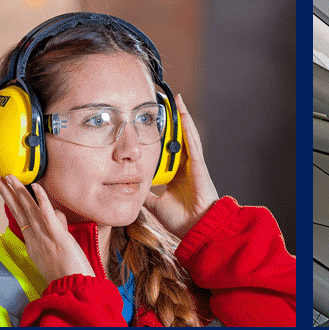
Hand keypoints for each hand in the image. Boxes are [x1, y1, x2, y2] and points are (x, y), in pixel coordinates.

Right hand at [0, 173, 95, 282]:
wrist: (73, 288)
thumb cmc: (68, 272)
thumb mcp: (58, 248)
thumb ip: (57, 228)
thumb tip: (58, 214)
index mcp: (32, 241)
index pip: (19, 215)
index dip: (9, 199)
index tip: (2, 186)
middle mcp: (34, 238)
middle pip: (17, 209)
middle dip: (4, 191)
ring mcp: (45, 237)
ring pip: (28, 209)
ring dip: (18, 191)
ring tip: (7, 176)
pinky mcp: (58, 237)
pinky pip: (48, 215)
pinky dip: (42, 200)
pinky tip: (35, 186)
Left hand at [144, 94, 218, 238]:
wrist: (196, 229)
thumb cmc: (181, 220)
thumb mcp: (155, 204)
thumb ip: (146, 194)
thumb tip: (130, 188)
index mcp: (177, 175)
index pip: (167, 151)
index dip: (162, 137)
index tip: (152, 124)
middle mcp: (186, 167)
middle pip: (177, 139)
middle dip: (172, 122)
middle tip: (163, 104)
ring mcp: (193, 164)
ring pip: (186, 136)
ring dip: (181, 117)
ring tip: (176, 100)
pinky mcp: (198, 165)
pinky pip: (192, 142)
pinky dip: (188, 127)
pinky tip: (183, 113)